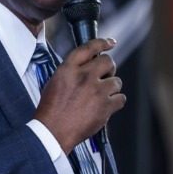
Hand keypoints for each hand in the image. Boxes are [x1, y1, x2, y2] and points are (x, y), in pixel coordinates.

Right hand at [33, 37, 124, 153]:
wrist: (53, 130)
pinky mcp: (106, 106)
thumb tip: (90, 66)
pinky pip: (121, 98)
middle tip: (104, 77)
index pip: (89, 48)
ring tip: (101, 96)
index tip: (110, 43)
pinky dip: (116, 101)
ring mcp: (97, 91)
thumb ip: (72, 70)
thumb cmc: (52, 108)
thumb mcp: (55, 81)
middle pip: (108, 62)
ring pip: (117, 81)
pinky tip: (106, 106)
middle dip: (109, 68)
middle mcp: (84, 76)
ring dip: (111, 87)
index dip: (102, 43)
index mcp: (68, 68)